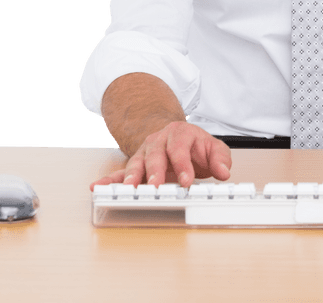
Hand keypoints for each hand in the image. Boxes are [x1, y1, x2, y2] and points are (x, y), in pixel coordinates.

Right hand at [90, 121, 231, 189]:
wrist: (178, 136)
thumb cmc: (195, 145)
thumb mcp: (213, 148)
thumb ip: (220, 159)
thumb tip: (224, 172)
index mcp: (180, 134)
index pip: (180, 148)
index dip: (183, 165)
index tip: (187, 182)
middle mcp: (159, 141)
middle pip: (155, 154)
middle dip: (155, 171)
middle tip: (157, 187)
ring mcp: (145, 152)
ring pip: (136, 163)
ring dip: (132, 177)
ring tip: (130, 189)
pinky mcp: (136, 165)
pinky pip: (120, 172)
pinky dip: (109, 180)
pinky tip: (97, 186)